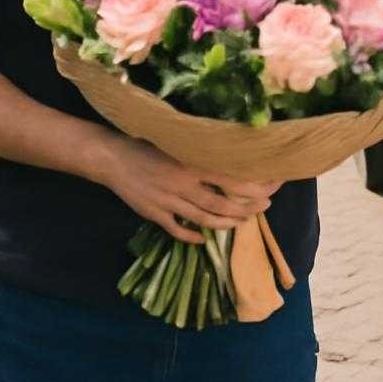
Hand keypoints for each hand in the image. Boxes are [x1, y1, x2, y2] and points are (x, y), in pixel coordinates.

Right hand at [100, 135, 282, 244]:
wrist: (112, 157)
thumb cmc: (147, 143)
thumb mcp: (177, 142)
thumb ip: (200, 152)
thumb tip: (231, 156)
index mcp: (191, 163)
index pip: (230, 179)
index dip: (253, 188)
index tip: (270, 189)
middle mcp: (183, 184)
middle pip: (221, 203)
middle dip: (246, 208)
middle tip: (264, 208)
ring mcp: (168, 202)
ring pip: (204, 220)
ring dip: (226, 224)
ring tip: (242, 222)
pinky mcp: (154, 215)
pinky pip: (177, 230)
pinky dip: (192, 236)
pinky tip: (203, 239)